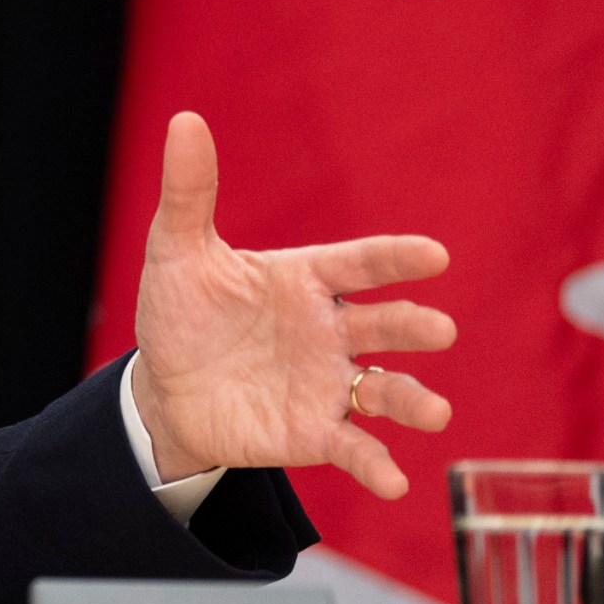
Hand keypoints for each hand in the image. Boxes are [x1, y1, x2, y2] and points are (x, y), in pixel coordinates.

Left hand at [130, 112, 457, 497]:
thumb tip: (184, 120)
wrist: (164, 388)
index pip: (360, 263)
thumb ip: (189, 193)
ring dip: (414, 400)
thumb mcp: (177, 252)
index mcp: (306, 279)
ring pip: (386, 390)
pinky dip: (376, 465)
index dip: (395, 259)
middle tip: (439, 329)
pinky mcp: (315, 432)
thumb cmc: (183, 313)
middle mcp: (331, 330)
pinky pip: (354, 448)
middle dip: (414, 326)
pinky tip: (392, 483)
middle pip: (385, 324)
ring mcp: (329, 383)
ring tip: (436, 413)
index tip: (433, 256)